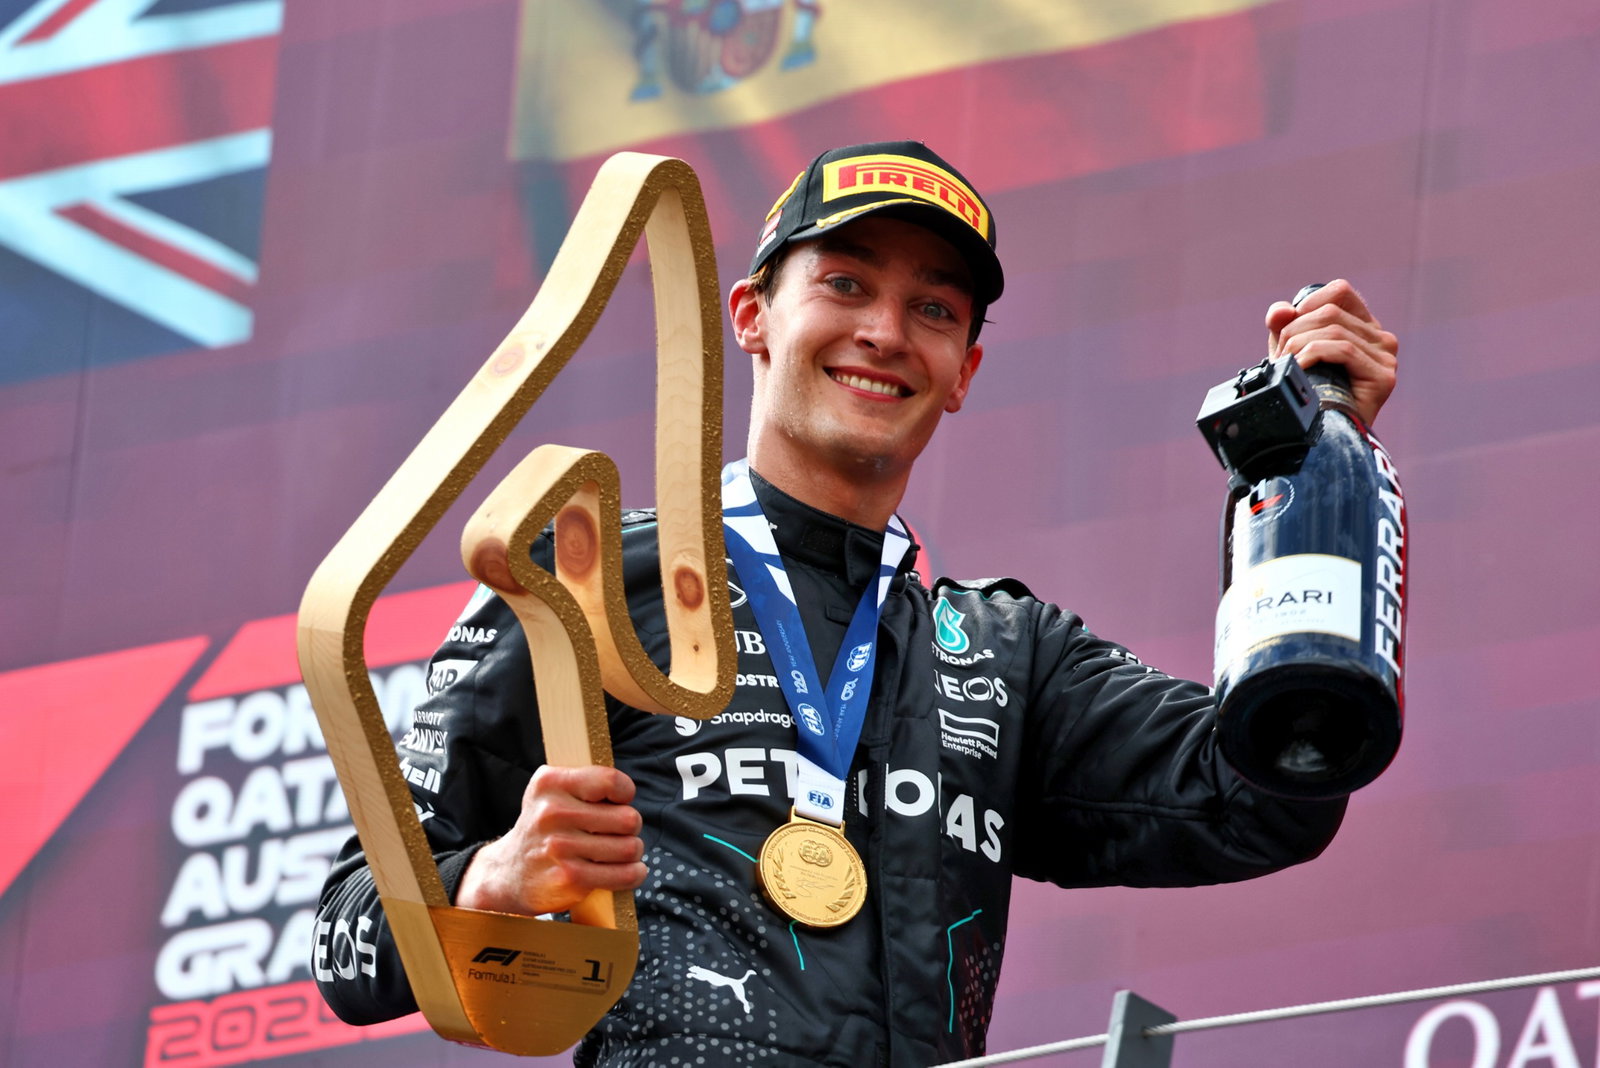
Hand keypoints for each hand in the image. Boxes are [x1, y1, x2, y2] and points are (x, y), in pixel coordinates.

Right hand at [456, 765, 645, 915]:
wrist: (510, 873)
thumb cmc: (545, 828)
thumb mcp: (552, 792)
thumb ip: (587, 782)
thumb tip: (626, 793)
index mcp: (550, 784)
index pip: (610, 781)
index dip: (624, 793)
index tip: (619, 802)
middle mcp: (552, 813)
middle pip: (628, 818)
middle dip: (630, 827)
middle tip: (616, 832)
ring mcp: (560, 847)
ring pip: (630, 848)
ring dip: (631, 852)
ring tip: (617, 851)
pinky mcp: (570, 878)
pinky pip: (624, 875)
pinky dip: (633, 874)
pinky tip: (627, 870)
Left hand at [1265, 279, 1398, 426]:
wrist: (1323, 438)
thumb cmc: (1309, 395)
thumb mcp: (1292, 353)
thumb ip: (1284, 327)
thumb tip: (1280, 310)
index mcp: (1363, 327)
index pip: (1339, 291)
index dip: (1307, 304)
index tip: (1286, 328)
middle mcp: (1381, 339)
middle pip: (1330, 311)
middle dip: (1295, 330)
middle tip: (1280, 356)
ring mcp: (1386, 357)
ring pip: (1334, 329)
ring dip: (1299, 345)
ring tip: (1287, 366)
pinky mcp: (1383, 376)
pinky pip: (1343, 350)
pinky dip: (1313, 355)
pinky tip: (1300, 368)